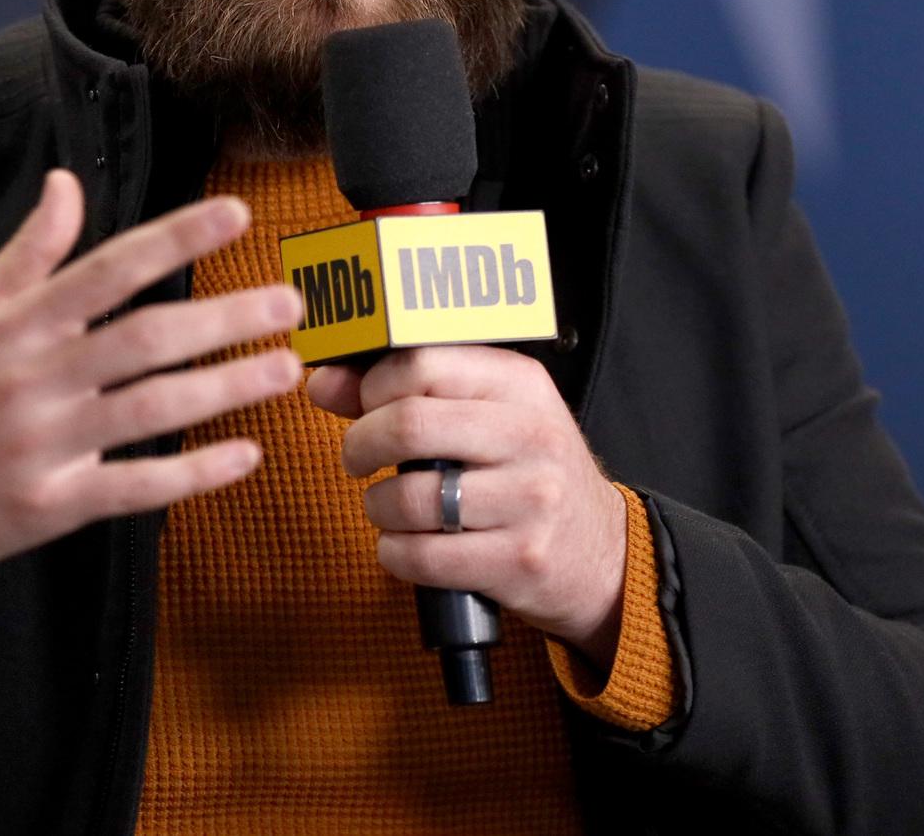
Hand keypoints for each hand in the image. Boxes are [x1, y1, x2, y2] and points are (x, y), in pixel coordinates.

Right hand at [0, 169, 302, 654]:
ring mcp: (41, 446)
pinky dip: (192, 474)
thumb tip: (66, 182)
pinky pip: (133, 488)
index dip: (176, 238)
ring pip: (150, 410)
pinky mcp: (48, 508)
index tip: (236, 214)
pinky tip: (243, 455)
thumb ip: (27, 253)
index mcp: (14, 325)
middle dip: (224, 317)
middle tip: (290, 302)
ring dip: (225, 389)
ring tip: (283, 369)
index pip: (109, 268)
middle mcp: (31, 379)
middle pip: (144, 338)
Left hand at [306, 346, 627, 665]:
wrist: (600, 552)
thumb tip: (322, 383)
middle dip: (361, 444)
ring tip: (389, 506)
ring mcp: (530, 500)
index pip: (422, 364)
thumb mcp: (485, 414)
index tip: (364, 406)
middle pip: (408, 424)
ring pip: (409, 497)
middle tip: (357, 458)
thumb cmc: (524, 472)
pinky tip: (405, 545)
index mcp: (520, 384)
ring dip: (377, 506)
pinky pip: (424, 557)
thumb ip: (404, 391)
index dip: (372, 387)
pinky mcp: (519, 560)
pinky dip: (395, 553)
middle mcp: (531, 435)